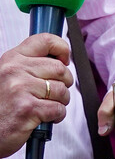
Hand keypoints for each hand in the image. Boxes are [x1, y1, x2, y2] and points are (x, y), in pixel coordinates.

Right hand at [0, 35, 73, 157]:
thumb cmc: (1, 107)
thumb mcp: (8, 78)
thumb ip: (30, 66)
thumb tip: (61, 58)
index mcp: (11, 60)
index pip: (44, 40)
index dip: (62, 48)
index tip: (65, 59)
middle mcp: (14, 71)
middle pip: (60, 69)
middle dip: (64, 83)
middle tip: (54, 93)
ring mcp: (20, 89)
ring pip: (62, 90)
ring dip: (60, 102)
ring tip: (46, 106)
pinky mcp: (27, 109)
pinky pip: (58, 109)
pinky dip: (57, 116)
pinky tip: (43, 118)